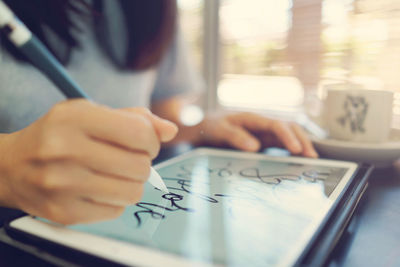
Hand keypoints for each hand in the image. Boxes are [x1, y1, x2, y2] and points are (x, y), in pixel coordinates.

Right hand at [0, 100, 176, 223]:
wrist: (12, 167)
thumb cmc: (59, 135)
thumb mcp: (90, 113)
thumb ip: (135, 118)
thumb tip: (171, 130)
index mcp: (75, 118)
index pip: (139, 133)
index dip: (151, 140)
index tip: (144, 143)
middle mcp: (65, 150)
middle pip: (141, 166)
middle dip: (143, 163)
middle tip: (128, 159)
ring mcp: (62, 185)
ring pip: (133, 192)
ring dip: (132, 183)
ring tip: (115, 174)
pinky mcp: (64, 213)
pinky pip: (116, 211)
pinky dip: (115, 200)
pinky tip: (99, 189)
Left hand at [198, 112, 317, 157]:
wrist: (207, 127)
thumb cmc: (213, 127)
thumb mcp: (220, 131)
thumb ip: (235, 137)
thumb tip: (255, 147)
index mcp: (253, 118)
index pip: (276, 125)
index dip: (287, 136)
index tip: (295, 150)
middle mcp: (262, 123)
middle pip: (289, 127)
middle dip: (302, 140)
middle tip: (311, 156)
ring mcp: (264, 132)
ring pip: (289, 134)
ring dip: (300, 144)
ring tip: (311, 159)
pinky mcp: (264, 140)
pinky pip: (282, 143)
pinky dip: (292, 149)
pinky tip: (298, 159)